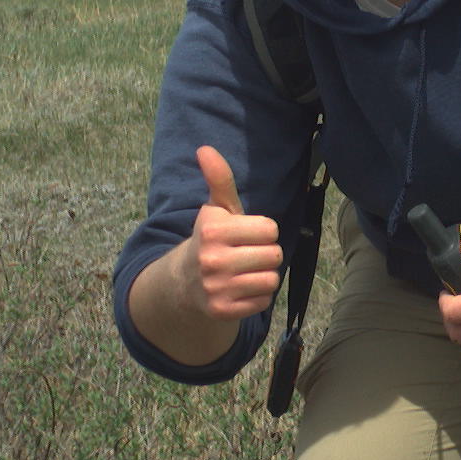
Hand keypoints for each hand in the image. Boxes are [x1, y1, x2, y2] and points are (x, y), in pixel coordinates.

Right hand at [179, 146, 284, 320]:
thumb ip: (219, 178)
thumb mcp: (217, 209)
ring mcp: (216, 287)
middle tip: (246, 255)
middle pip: (274, 254)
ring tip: (244, 272)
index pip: (270, 229)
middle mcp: (212, 259)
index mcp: (213, 230)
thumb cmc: (213, 239)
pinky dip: (257, 297)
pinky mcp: (223, 310)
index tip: (244, 235)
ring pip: (271, 279)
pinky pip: (263, 301)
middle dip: (265, 254)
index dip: (262, 231)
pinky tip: (240, 290)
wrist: (186, 283)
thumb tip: (205, 149)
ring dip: (263, 276)